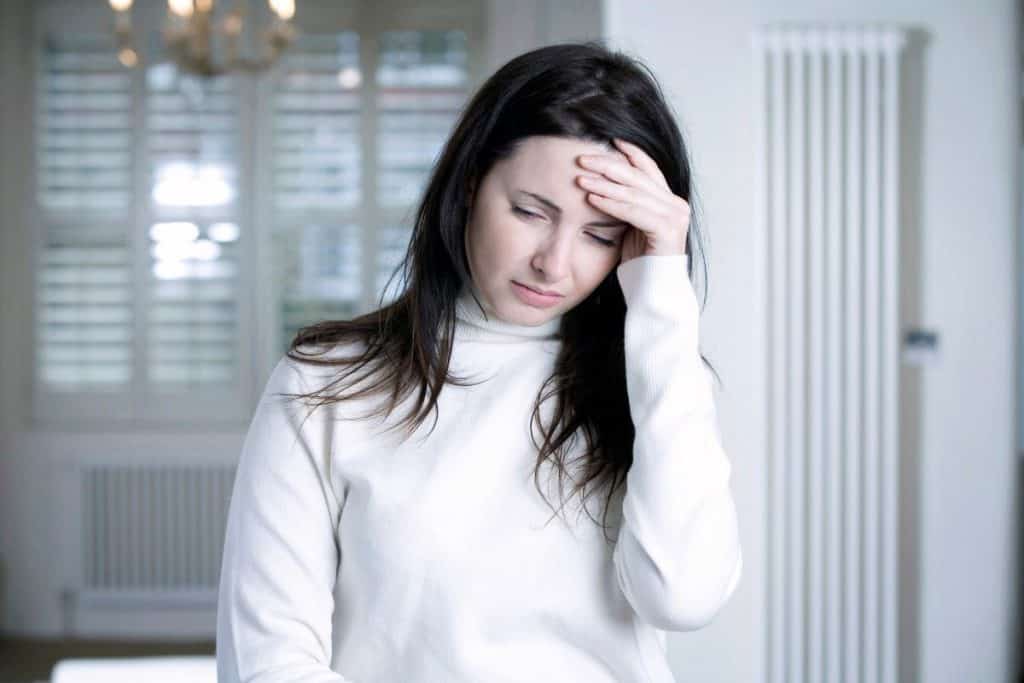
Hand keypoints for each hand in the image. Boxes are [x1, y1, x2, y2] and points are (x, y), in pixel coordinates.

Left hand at [575, 138, 689, 263]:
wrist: (655, 296)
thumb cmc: (640, 267)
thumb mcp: (630, 229)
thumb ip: (625, 207)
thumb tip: (602, 185)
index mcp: (669, 202)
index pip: (648, 169)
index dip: (629, 153)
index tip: (607, 141)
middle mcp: (677, 205)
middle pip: (639, 176)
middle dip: (609, 164)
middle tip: (582, 158)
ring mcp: (675, 217)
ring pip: (635, 192)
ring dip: (604, 182)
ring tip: (580, 177)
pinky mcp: (667, 231)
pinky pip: (634, 211)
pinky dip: (612, 203)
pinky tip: (592, 198)